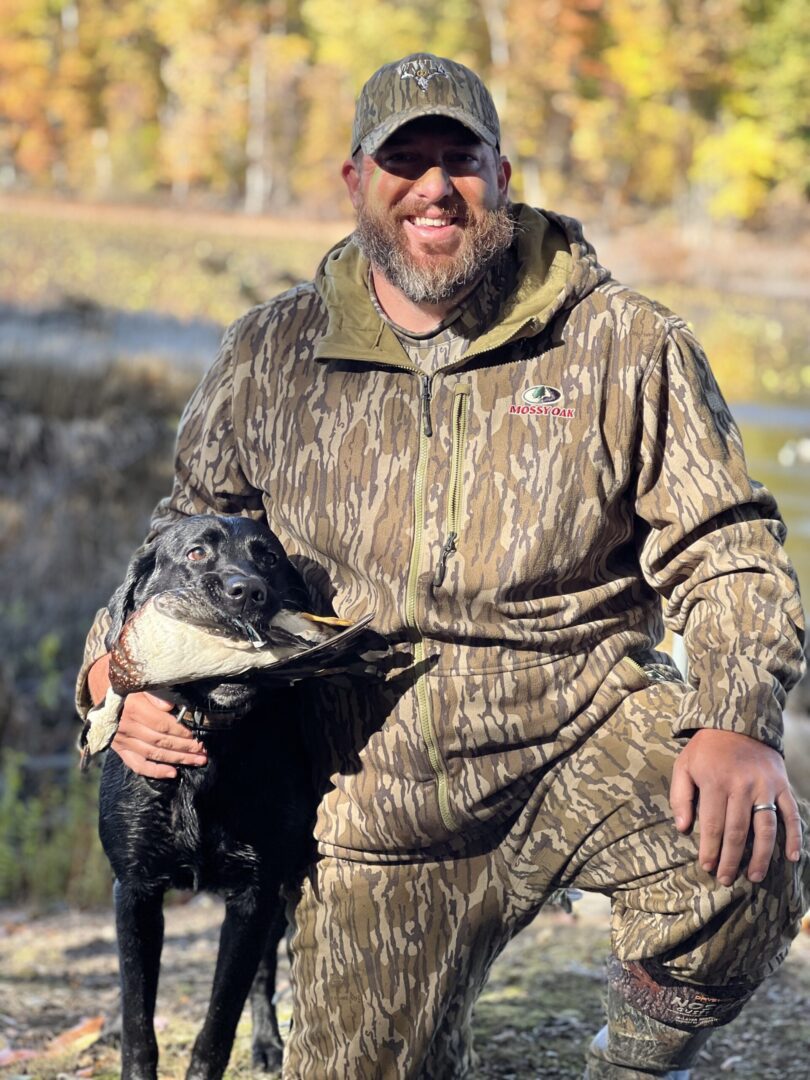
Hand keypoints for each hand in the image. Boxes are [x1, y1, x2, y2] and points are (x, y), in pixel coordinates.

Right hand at [112, 692, 207, 778]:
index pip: (162, 724)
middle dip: (184, 747)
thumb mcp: (142, 684)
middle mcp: (127, 727)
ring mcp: (123, 741)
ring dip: (177, 759)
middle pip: (160, 741)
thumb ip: (155, 694)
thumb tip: (169, 705)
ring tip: (197, 761)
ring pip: (154, 754)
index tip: (196, 736)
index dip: (181, 732)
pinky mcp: (121, 750)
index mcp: (134, 708)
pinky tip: (173, 773)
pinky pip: (138, 765)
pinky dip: (155, 771)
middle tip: (202, 751)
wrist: (105, 696)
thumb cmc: (129, 689)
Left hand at [670, 728, 801, 886]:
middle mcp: (742, 786)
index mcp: (715, 782)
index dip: (710, 849)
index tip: (707, 867)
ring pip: (765, 828)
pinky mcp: (782, 786)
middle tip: (727, 879)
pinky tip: (792, 857)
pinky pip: (791, 814)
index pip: (713, 825)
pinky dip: (794, 836)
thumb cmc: (706, 748)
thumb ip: (680, 796)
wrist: (739, 720)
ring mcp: (765, 786)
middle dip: (731, 859)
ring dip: (761, 855)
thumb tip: (683, 828)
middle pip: (737, 832)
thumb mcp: (684, 765)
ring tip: (754, 876)